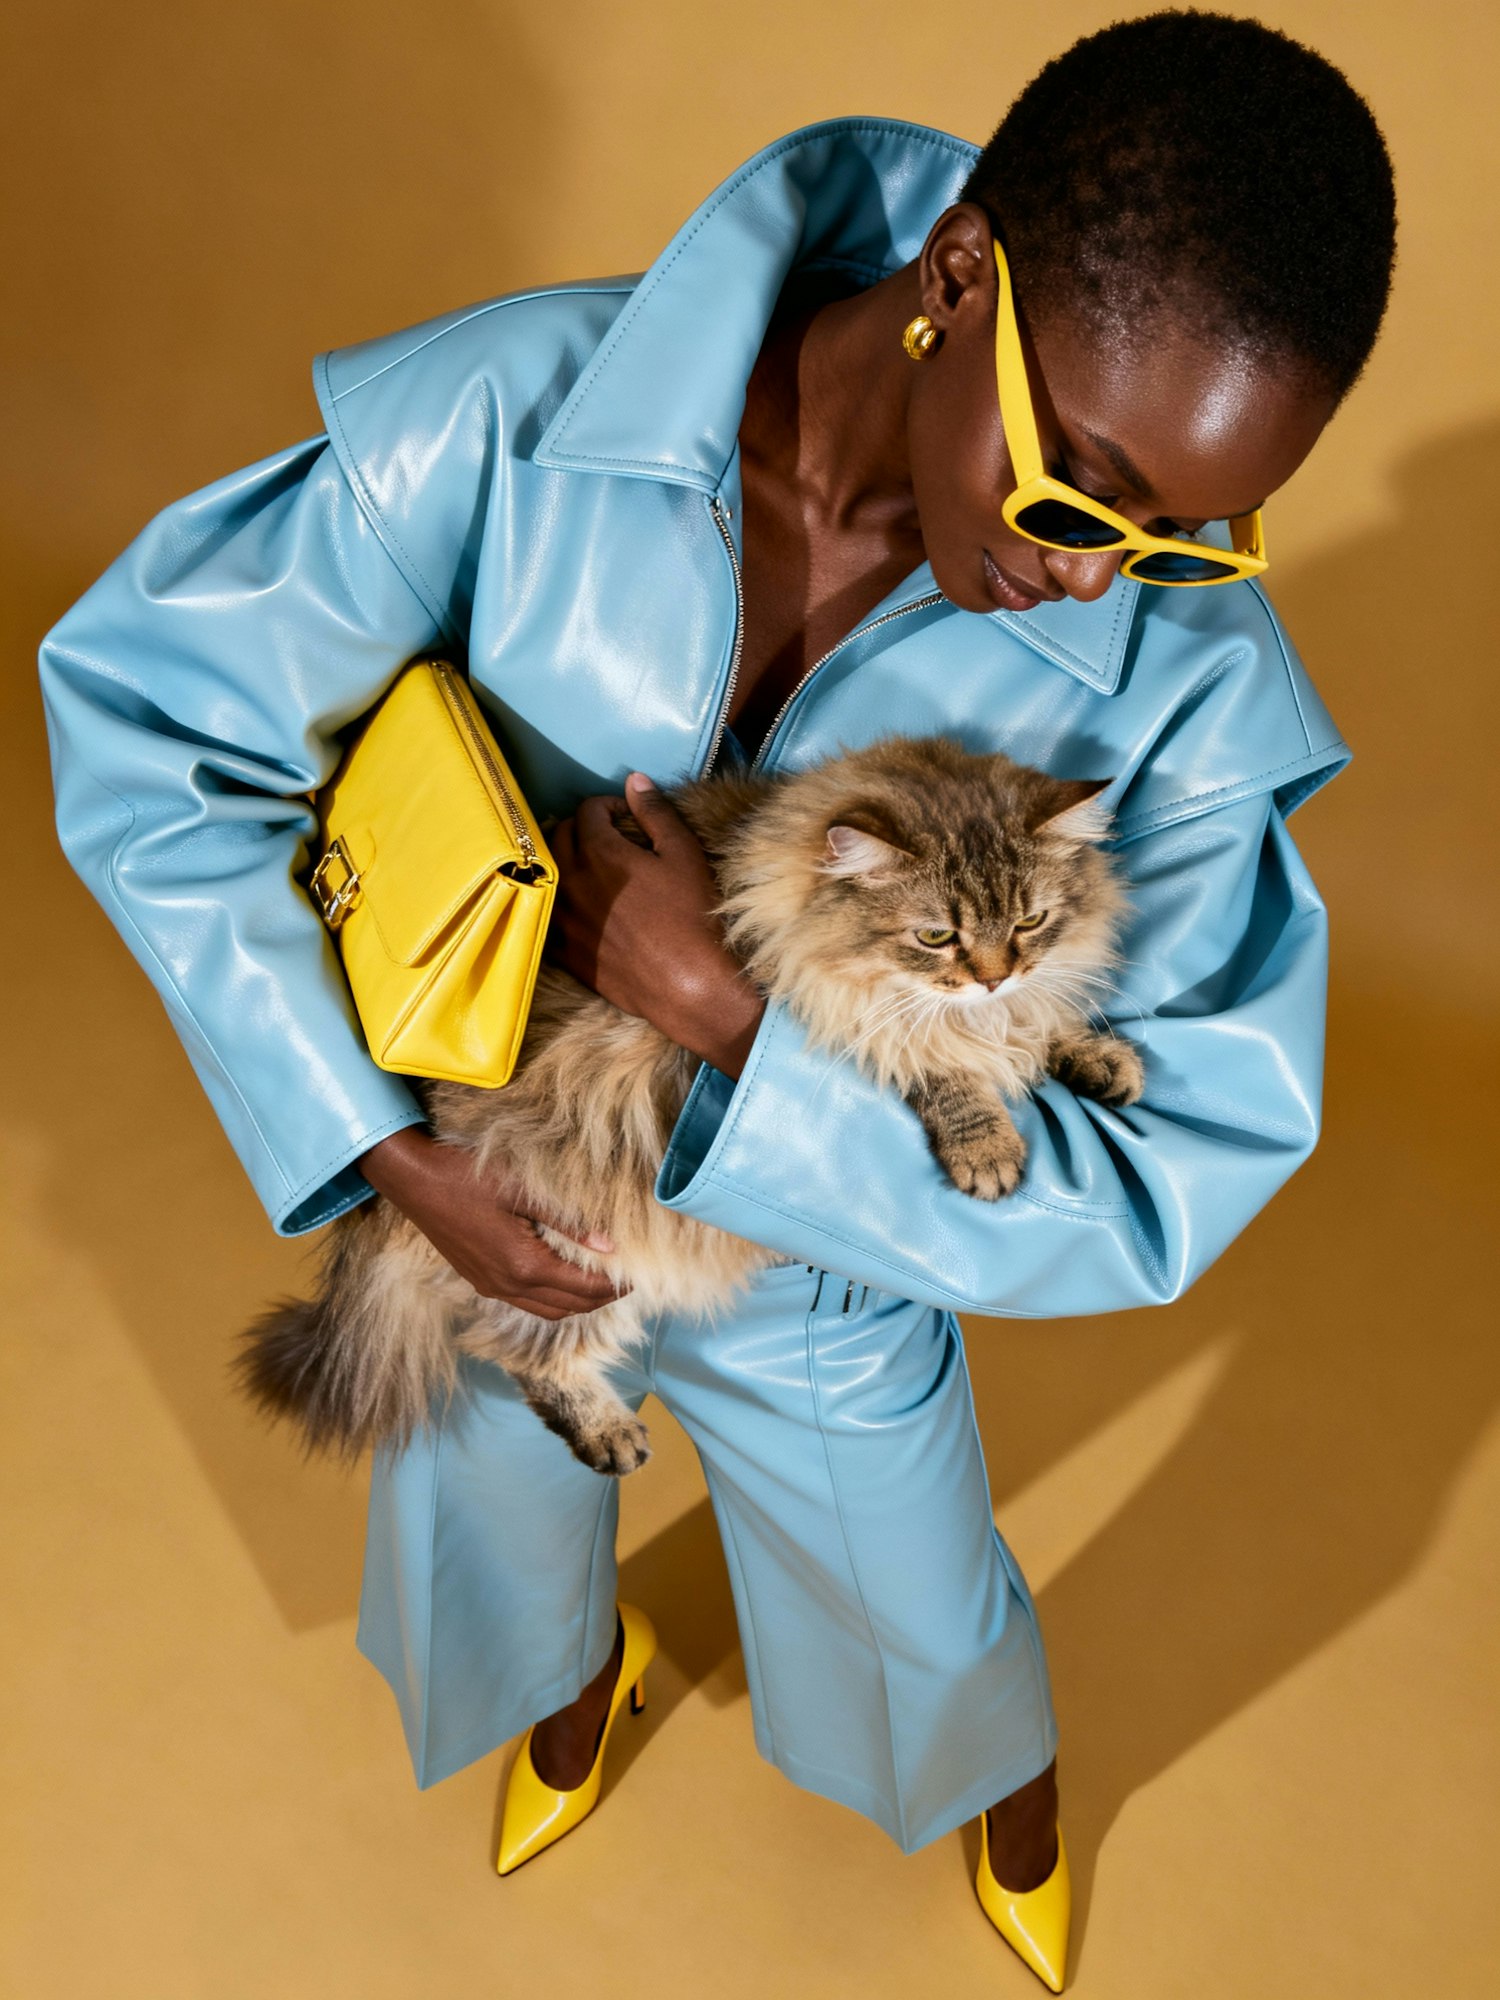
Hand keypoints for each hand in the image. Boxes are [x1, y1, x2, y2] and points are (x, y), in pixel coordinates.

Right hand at [359, 1127, 625, 1320]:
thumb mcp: (522, 1191)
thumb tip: (610, 1245)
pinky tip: (561, 1279)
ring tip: (601, 1284)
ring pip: (546, 1310)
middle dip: (602, 1299)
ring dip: (577, 1303)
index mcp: (523, 1265)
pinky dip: (552, 1300)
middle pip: (568, 1307)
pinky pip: (525, 1302)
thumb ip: (568, 1221)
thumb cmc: (466, 1176)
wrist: (413, 1180)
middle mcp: (507, 1285)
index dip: (614, 1286)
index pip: (583, 1288)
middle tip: (627, 1282)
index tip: (638, 1277)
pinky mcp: (479, 1280)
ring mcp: (490, 1286)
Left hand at [547, 772, 764, 1075]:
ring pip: (547, 873)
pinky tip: (579, 904)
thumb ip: (656, 812)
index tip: (626, 817)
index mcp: (599, 852)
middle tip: (607, 837)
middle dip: (580, 828)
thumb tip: (635, 780)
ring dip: (564, 860)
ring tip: (589, 867)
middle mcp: (571, 881)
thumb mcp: (684, 854)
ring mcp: (562, 917)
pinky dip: (558, 898)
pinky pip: (546, 911)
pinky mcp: (563, 949)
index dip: (608, 806)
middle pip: (558, 836)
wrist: (690, 985)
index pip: (586, 810)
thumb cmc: (693, 915)